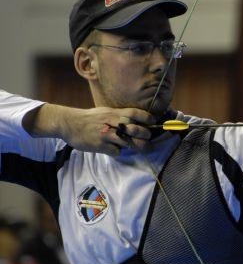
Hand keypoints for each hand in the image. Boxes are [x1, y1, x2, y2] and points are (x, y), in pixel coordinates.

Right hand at [27, 104, 154, 155]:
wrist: (68, 123)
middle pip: (135, 129)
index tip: (153, 122)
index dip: (147, 118)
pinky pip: (116, 151)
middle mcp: (112, 123)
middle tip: (148, 138)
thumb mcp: (105, 112)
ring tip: (141, 148)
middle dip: (145, 135)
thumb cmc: (89, 118)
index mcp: (114, 113)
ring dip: (137, 146)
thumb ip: (119, 116)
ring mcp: (106, 135)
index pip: (135, 113)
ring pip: (128, 142)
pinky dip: (118, 152)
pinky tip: (116, 150)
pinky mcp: (100, 145)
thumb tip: (135, 121)